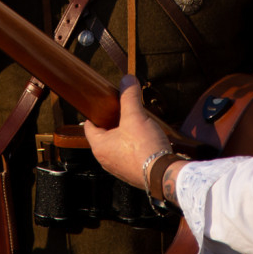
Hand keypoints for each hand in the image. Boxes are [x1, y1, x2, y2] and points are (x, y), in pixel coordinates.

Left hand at [84, 76, 172, 190]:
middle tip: (123, 111)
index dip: (96, 113)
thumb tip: (127, 79)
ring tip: (137, 123)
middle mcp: (105, 160)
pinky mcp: (132, 173)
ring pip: (117, 146)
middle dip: (113, 122)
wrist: (163, 174)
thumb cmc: (144, 147)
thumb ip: (129, 96)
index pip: (89, 126)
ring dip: (124, 135)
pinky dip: (133, 146)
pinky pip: (128, 156)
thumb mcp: (136, 116)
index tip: (104, 104)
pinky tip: (146, 139)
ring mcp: (118, 168)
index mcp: (100, 147)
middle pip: (104, 135)